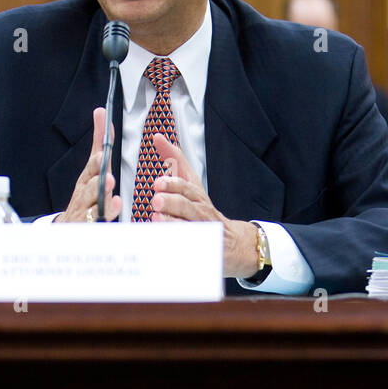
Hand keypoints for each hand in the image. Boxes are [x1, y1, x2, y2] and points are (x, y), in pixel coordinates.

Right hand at [54, 108, 121, 222]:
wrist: (70, 222)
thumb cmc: (86, 191)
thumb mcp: (92, 166)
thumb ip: (99, 142)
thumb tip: (100, 112)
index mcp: (87, 177)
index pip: (93, 165)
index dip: (97, 162)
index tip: (103, 155)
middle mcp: (85, 192)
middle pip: (91, 187)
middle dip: (98, 181)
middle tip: (107, 177)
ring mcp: (86, 209)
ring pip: (93, 205)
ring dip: (103, 200)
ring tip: (113, 197)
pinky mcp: (90, 224)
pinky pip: (97, 222)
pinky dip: (106, 217)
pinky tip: (115, 210)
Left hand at [150, 133, 262, 277]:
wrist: (232, 243)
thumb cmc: (204, 211)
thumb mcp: (192, 184)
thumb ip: (176, 161)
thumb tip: (158, 137)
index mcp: (198, 197)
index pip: (187, 187)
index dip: (173, 184)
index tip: (158, 182)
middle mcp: (201, 214)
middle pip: (187, 207)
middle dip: (172, 203)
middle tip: (156, 201)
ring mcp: (202, 233)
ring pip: (187, 228)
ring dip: (171, 223)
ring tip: (156, 218)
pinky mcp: (202, 250)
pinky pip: (188, 249)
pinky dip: (177, 246)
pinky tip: (163, 243)